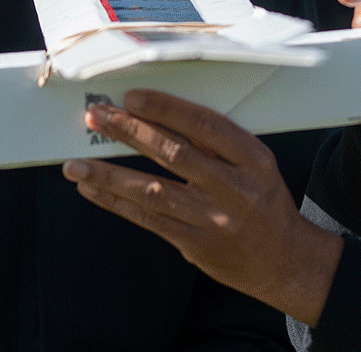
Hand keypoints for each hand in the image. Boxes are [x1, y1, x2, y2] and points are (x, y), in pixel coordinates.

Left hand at [61, 89, 343, 325]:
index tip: (131, 98)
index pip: (206, 125)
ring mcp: (213, 220)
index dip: (166, 109)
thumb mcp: (257, 166)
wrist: (285, 262)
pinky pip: (149, 220)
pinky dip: (116, 204)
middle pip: (174, 154)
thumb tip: (162, 116)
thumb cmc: (265, 202)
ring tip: (75, 164)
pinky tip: (91, 191)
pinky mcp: (195, 245)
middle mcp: (235, 189)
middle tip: (95, 117)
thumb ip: (219, 145)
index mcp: (255, 160)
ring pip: (152, 192)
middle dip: (130, 132)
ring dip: (109, 176)